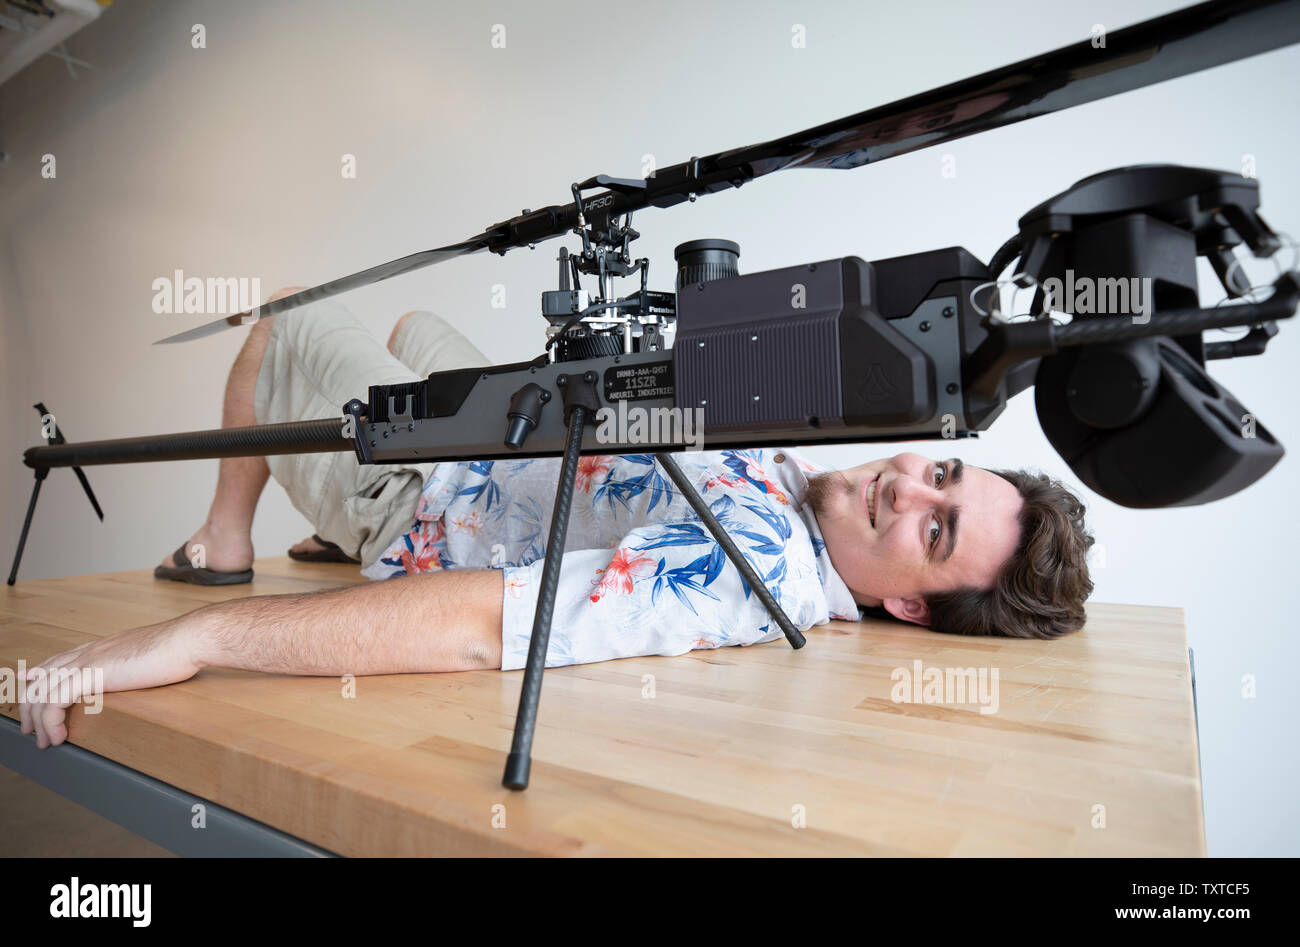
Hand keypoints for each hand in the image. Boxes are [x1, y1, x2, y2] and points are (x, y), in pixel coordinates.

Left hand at [18, 614, 208, 748]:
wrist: (188, 640)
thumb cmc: (181, 648)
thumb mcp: (152, 656)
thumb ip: (137, 664)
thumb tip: (144, 673)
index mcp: (104, 647)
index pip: (62, 659)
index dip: (41, 672)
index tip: (28, 681)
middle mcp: (90, 651)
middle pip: (45, 676)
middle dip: (31, 704)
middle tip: (30, 727)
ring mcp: (88, 661)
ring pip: (44, 690)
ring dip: (39, 720)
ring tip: (43, 740)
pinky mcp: (91, 674)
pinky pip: (56, 701)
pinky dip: (51, 721)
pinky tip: (58, 736)